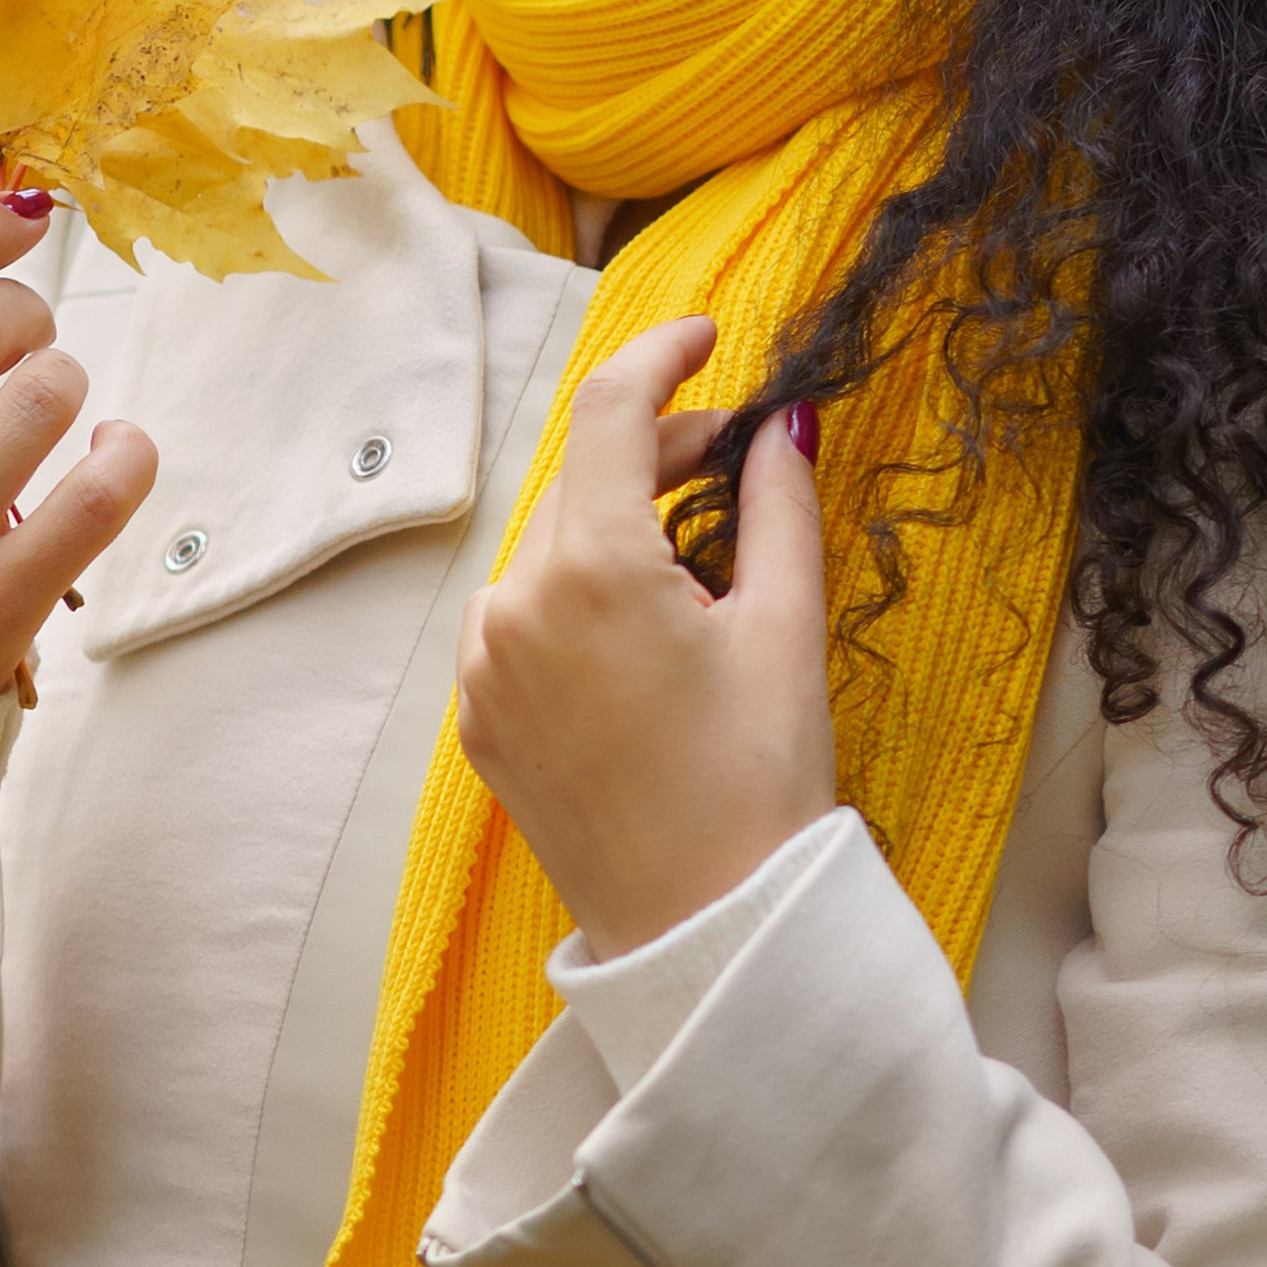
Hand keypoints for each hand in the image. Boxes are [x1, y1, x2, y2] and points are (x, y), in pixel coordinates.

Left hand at [454, 315, 836, 958]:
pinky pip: (523, 617)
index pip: (611, 409)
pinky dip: (578, 594)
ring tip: (699, 553)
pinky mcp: (479, 717)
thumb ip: (780, 503)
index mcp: (592, 570)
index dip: (661, 354)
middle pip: (583, 478)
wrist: (710, 929)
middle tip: (737, 454)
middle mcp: (515, 606)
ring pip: (551, 547)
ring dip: (617, 524)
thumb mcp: (787, 627)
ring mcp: (485, 665)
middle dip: (657, 450)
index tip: (708, 336)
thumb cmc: (762, 785)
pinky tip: (645, 625)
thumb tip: (783, 421)